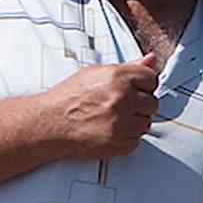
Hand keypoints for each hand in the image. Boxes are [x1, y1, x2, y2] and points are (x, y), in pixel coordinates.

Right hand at [42, 53, 159, 158]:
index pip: (152, 79)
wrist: (50, 122)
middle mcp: (122, 98)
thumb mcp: (97, 73)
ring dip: (133, 123)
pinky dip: (125, 139)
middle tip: (120, 107)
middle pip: (152, 103)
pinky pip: (135, 141)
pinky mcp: (118, 142)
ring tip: (112, 119)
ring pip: (145, 123)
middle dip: (139, 106)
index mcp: (118, 77)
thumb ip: (129, 67)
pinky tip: (109, 131)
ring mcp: (120, 121)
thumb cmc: (69, 97)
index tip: (135, 90)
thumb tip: (151, 60)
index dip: (144, 86)